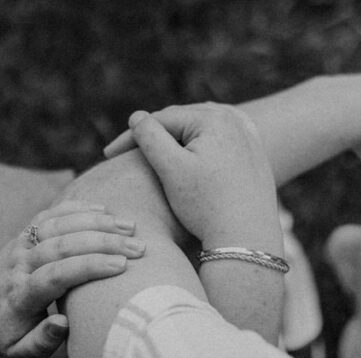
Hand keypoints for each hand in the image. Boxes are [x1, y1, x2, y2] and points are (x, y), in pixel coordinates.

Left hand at [0, 200, 143, 357]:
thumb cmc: (6, 336)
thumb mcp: (20, 353)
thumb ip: (41, 342)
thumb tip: (64, 323)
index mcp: (20, 296)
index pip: (54, 275)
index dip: (88, 267)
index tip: (122, 267)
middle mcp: (19, 265)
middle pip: (61, 245)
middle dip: (103, 243)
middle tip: (139, 247)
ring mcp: (21, 245)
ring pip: (58, 225)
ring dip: (96, 222)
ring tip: (131, 227)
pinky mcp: (25, 234)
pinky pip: (51, 215)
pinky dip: (78, 208)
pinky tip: (107, 211)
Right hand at [105, 103, 281, 250]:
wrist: (248, 237)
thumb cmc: (207, 206)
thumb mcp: (172, 169)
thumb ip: (150, 138)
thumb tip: (136, 117)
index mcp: (214, 117)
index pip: (161, 120)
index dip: (131, 136)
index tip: (108, 155)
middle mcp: (235, 118)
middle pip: (181, 124)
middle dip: (152, 137)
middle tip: (123, 153)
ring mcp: (246, 134)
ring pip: (197, 133)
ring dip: (173, 141)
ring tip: (148, 153)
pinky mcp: (252, 153)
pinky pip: (215, 143)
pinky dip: (195, 148)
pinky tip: (182, 158)